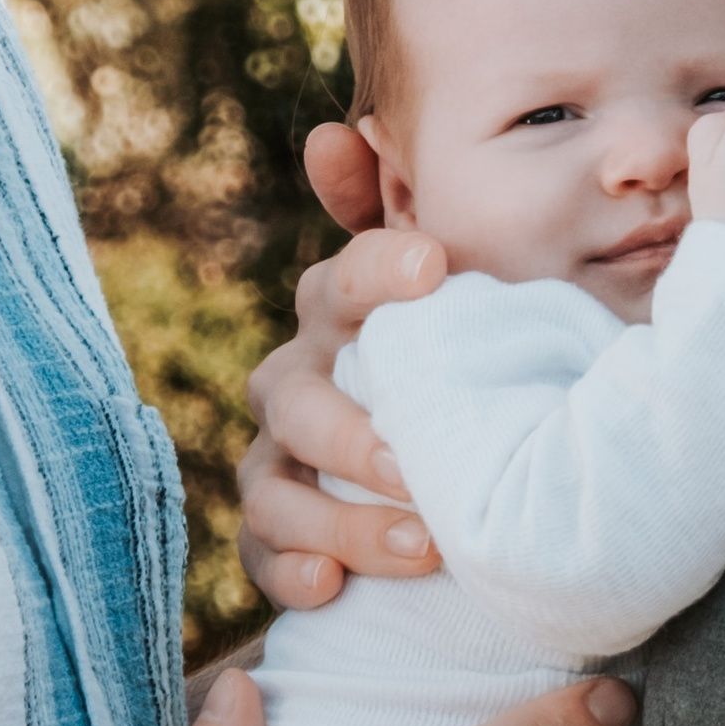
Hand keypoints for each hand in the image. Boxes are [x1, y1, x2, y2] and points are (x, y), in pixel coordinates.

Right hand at [238, 124, 448, 608]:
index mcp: (341, 315)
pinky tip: (331, 592)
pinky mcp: (272, 534)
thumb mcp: (463, 302)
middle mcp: (294, 378)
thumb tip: (333, 133)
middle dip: (356, 435)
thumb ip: (409, 218)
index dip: (380, 268)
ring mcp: (276, 458)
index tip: (437, 266)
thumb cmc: (457, 370)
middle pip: (301, 400)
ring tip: (419, 550)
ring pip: (278, 486)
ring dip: (341, 521)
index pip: (344, 279)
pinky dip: (292, 573)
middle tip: (421, 467)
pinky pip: (261, 554)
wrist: (444, 472)